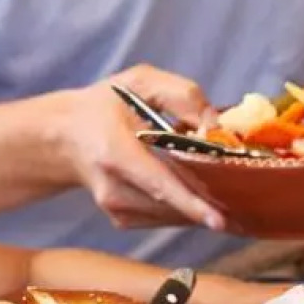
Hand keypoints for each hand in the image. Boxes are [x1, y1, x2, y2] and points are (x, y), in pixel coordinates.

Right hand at [51, 64, 226, 231]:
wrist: (63, 136)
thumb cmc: (105, 105)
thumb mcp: (140, 82)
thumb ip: (182, 96)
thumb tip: (215, 127)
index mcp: (115, 151)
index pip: (157, 182)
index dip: (190, 202)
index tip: (217, 220)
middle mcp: (113, 188)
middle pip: (172, 202)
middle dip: (208, 196)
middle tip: (239, 185)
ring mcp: (116, 208)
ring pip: (173, 213)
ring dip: (198, 200)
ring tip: (215, 178)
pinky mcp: (122, 219)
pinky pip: (165, 217)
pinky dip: (183, 204)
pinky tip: (189, 184)